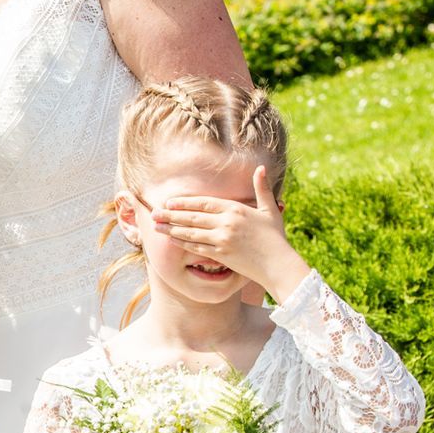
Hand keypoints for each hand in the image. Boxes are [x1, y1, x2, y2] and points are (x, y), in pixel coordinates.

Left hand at [152, 166, 310, 301]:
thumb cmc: (275, 237)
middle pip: (192, 217)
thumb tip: (261, 168)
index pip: (204, 202)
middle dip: (171, 215)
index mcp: (236, 209)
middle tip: (154, 213)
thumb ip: (262, 189)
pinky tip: (171, 240)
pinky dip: (183, 244)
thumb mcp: (270, 210)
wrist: (279, 264)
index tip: (170, 201)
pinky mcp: (221, 255)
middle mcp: (227, 223)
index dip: (185, 202)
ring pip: (191, 232)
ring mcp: (223, 239)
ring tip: (156, 227)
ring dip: (171, 229)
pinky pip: (197, 248)